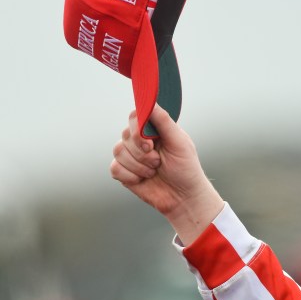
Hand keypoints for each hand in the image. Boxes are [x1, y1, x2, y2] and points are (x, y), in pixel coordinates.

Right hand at [110, 104, 223, 244]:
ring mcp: (130, 155)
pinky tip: (143, 179)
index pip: (134, 117)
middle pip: (125, 135)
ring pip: (118, 151)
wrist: (183, 197)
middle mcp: (139, 139)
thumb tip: (150, 101)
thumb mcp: (180, 142)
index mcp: (153, 129)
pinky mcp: (124, 172)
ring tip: (153, 171)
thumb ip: (164, 121)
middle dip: (142, 153)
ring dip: (138, 166)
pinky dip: (130, 176)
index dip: (138, 130)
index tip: (150, 144)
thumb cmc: (186, 168)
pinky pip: (114, 168)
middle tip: (158, 162)